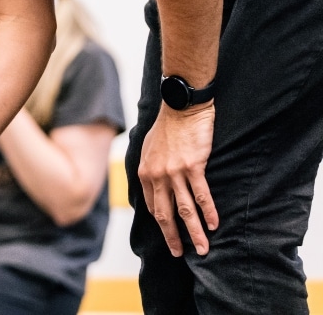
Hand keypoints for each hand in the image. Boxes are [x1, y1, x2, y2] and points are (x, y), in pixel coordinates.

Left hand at [138, 102, 217, 255]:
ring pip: (185, 209)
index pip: (151, 205)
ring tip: (202, 249)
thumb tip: (151, 184)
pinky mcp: (193, 166)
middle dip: (173, 236)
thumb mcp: (148, 148)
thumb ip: (150, 168)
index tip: (169, 236)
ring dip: (195, 232)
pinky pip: (201, 195)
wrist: (180, 106)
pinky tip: (214, 225)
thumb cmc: (167, 126)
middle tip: (180, 254)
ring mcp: (174, 172)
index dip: (161, 223)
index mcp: (144, 172)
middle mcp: (157, 175)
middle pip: (165, 213)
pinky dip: (208, 212)